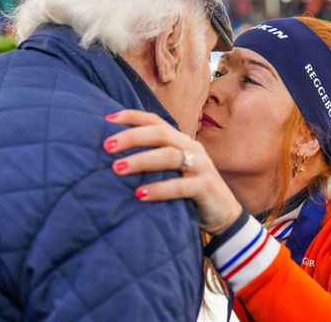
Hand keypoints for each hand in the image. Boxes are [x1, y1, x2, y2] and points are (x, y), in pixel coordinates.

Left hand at [103, 110, 241, 234]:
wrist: (224, 214)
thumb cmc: (189, 192)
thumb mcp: (172, 171)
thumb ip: (153, 160)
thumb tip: (113, 157)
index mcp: (181, 141)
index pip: (155, 121)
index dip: (132, 117)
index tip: (106, 119)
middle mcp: (192, 148)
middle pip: (160, 134)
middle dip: (132, 137)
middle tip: (107, 146)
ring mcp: (201, 166)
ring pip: (169, 156)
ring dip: (141, 160)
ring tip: (118, 168)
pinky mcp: (206, 187)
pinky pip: (181, 186)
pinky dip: (159, 189)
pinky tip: (140, 194)